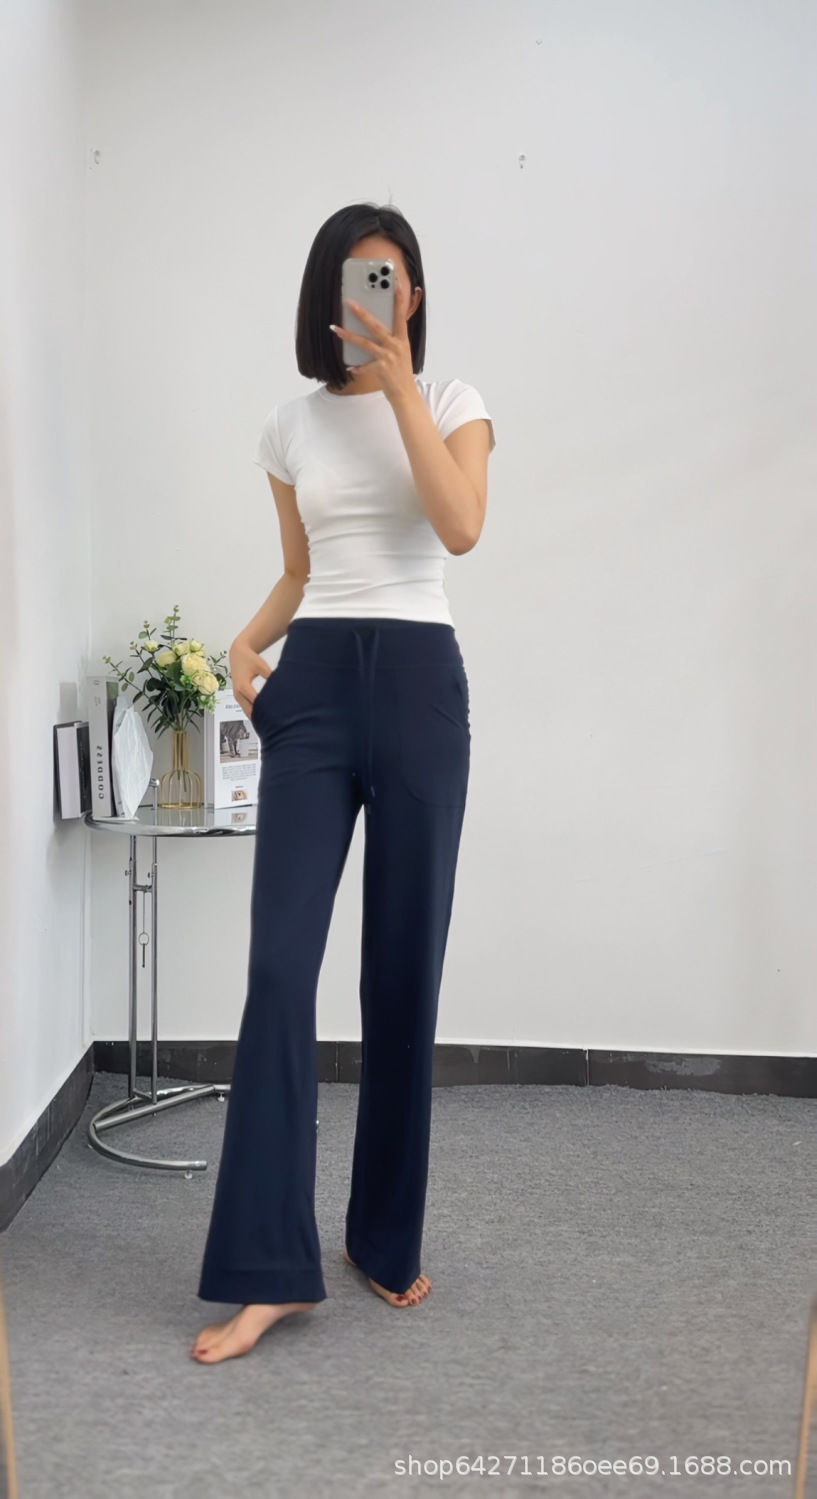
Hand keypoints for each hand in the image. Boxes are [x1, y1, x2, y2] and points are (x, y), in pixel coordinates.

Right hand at [229, 638, 272, 720]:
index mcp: (243, 686)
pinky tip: (265, 718)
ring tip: (271, 724)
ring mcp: (237, 696)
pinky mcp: (238, 697)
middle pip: (251, 711)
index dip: (266, 708)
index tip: (277, 713)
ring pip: (247, 712)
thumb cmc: (249, 659)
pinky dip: (254, 713)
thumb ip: (270, 676)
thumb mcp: (262, 665)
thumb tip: (281, 686)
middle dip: (262, 717)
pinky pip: (246, 708)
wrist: (237, 654)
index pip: (256, 702)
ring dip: (258, 717)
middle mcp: (238, 693)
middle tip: (276, 724)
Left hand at [330, 291, 416, 405]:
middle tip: (349, 302)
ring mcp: (388, 357)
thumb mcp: (401, 351)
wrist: (406, 394)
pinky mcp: (381, 369)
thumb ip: (392, 337)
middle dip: (362, 313)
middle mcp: (396, 346)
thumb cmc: (401, 371)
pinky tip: (349, 367)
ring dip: (348, 335)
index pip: (401, 315)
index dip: (398, 299)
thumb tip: (376, 325)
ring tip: (335, 328)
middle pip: (376, 326)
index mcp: (402, 339)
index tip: (394, 283)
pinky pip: (364, 366)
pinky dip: (356, 367)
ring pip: (365, 343)